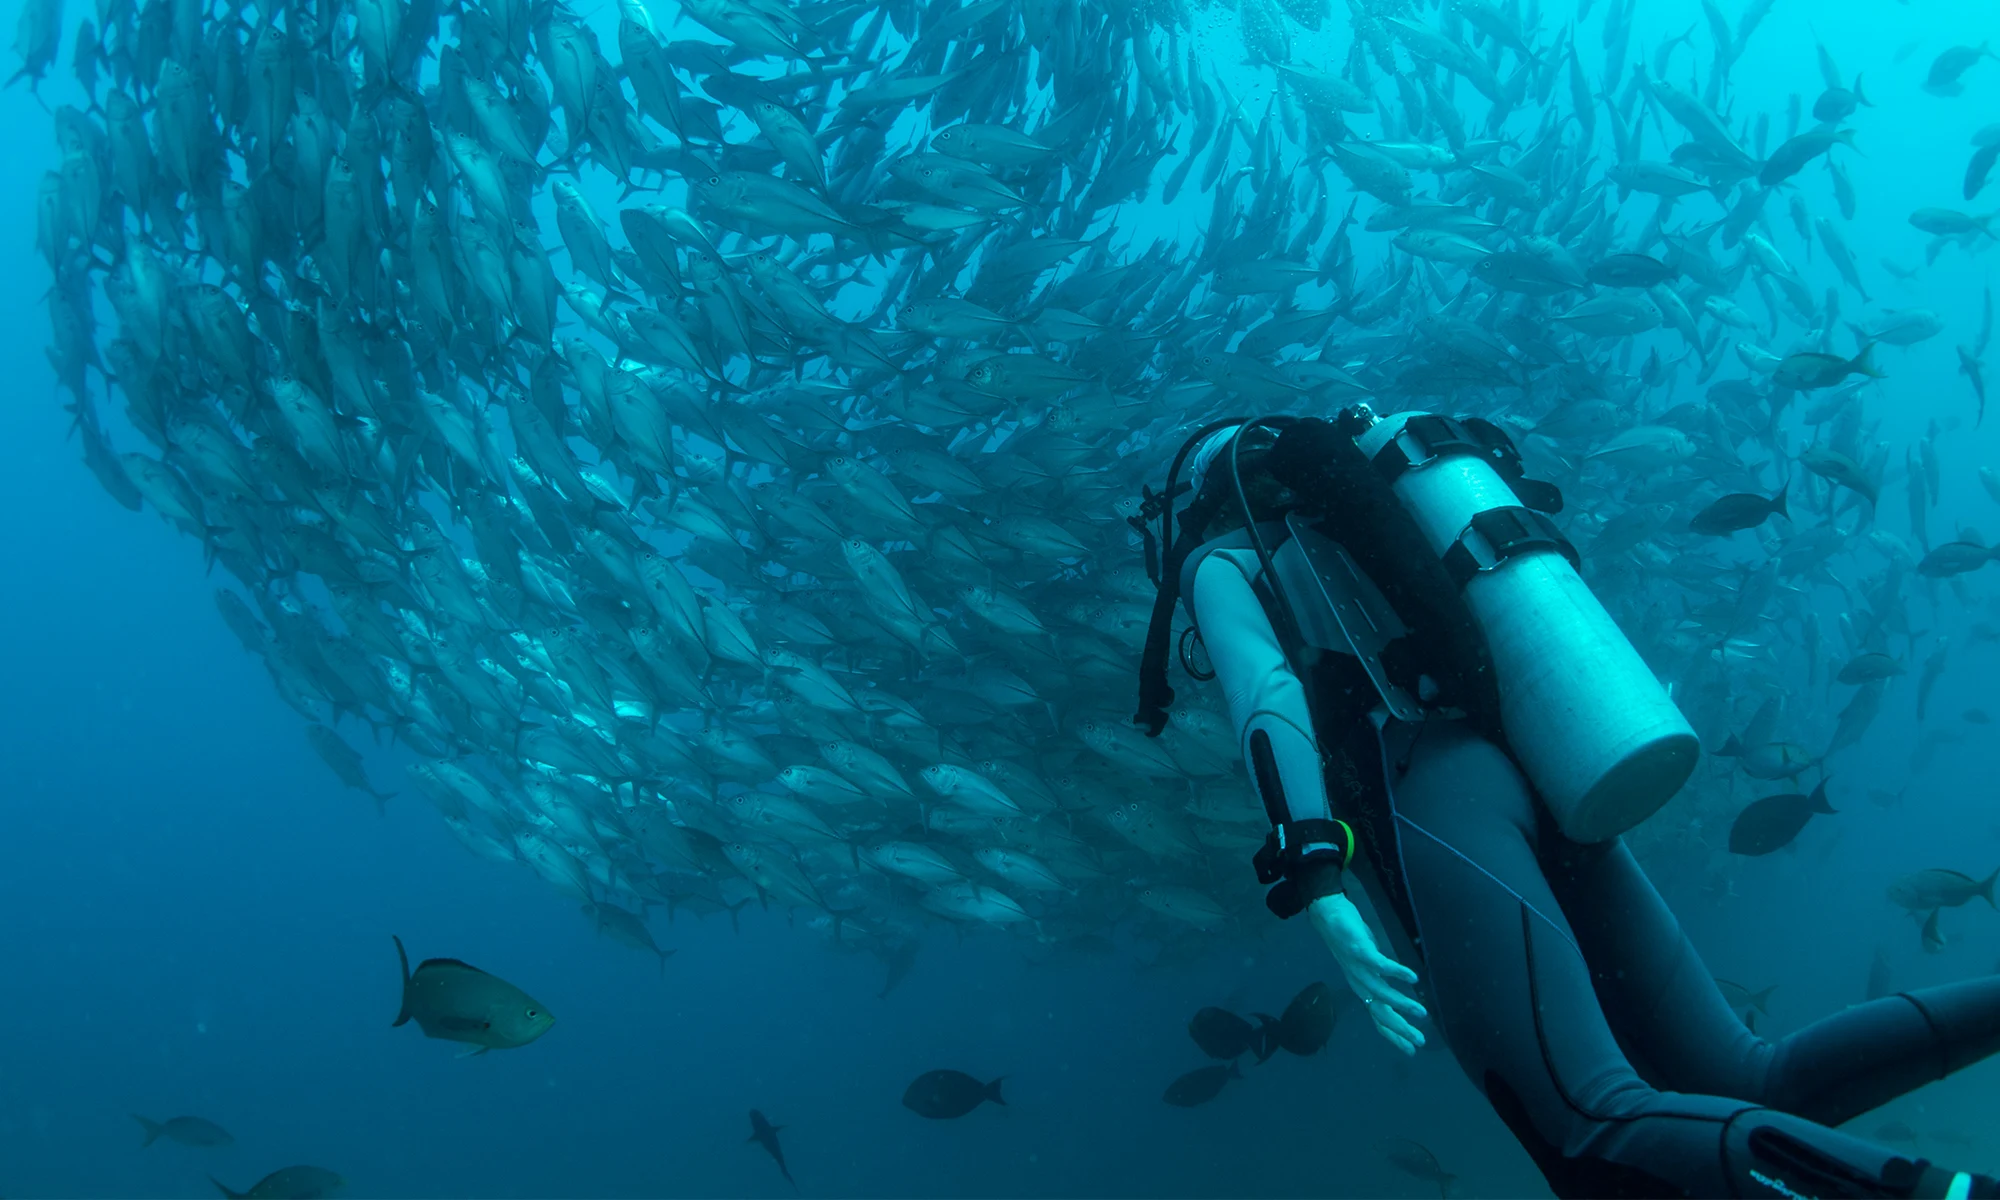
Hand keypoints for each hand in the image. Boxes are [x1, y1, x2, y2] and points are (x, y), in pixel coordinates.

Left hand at [1307, 893, 1427, 1054]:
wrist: (1328, 915)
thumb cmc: (1352, 939)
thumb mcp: (1368, 964)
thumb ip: (1380, 978)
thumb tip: (1398, 989)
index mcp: (1363, 989)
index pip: (1378, 1018)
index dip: (1394, 1035)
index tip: (1412, 1050)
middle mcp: (1359, 984)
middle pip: (1380, 1012)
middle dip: (1400, 1028)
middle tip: (1420, 1040)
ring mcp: (1358, 968)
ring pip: (1380, 992)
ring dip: (1401, 1004)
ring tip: (1422, 1012)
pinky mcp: (1359, 950)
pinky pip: (1379, 964)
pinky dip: (1396, 972)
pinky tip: (1413, 978)